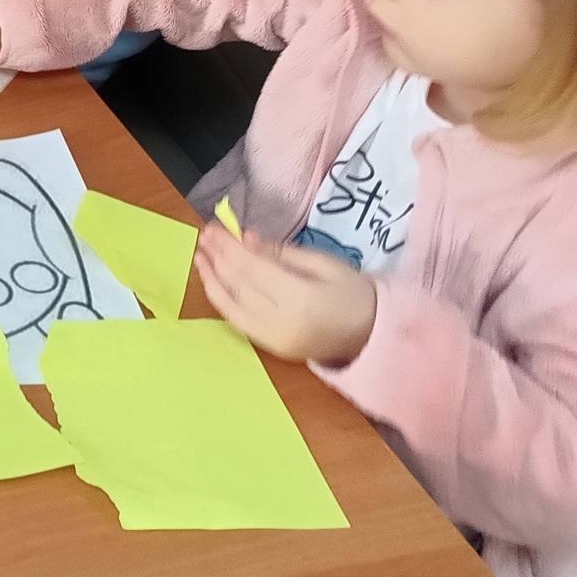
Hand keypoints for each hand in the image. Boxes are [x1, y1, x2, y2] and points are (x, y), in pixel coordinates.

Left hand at [195, 227, 378, 363]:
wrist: (376, 337)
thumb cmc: (356, 294)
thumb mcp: (324, 263)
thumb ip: (281, 253)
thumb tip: (245, 238)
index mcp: (300, 299)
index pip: (252, 268)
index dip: (229, 246)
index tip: (213, 227)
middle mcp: (282, 323)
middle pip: (239, 286)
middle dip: (218, 258)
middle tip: (204, 235)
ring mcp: (275, 341)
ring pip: (231, 307)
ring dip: (211, 279)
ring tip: (200, 256)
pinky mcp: (272, 350)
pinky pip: (239, 322)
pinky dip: (223, 300)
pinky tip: (214, 281)